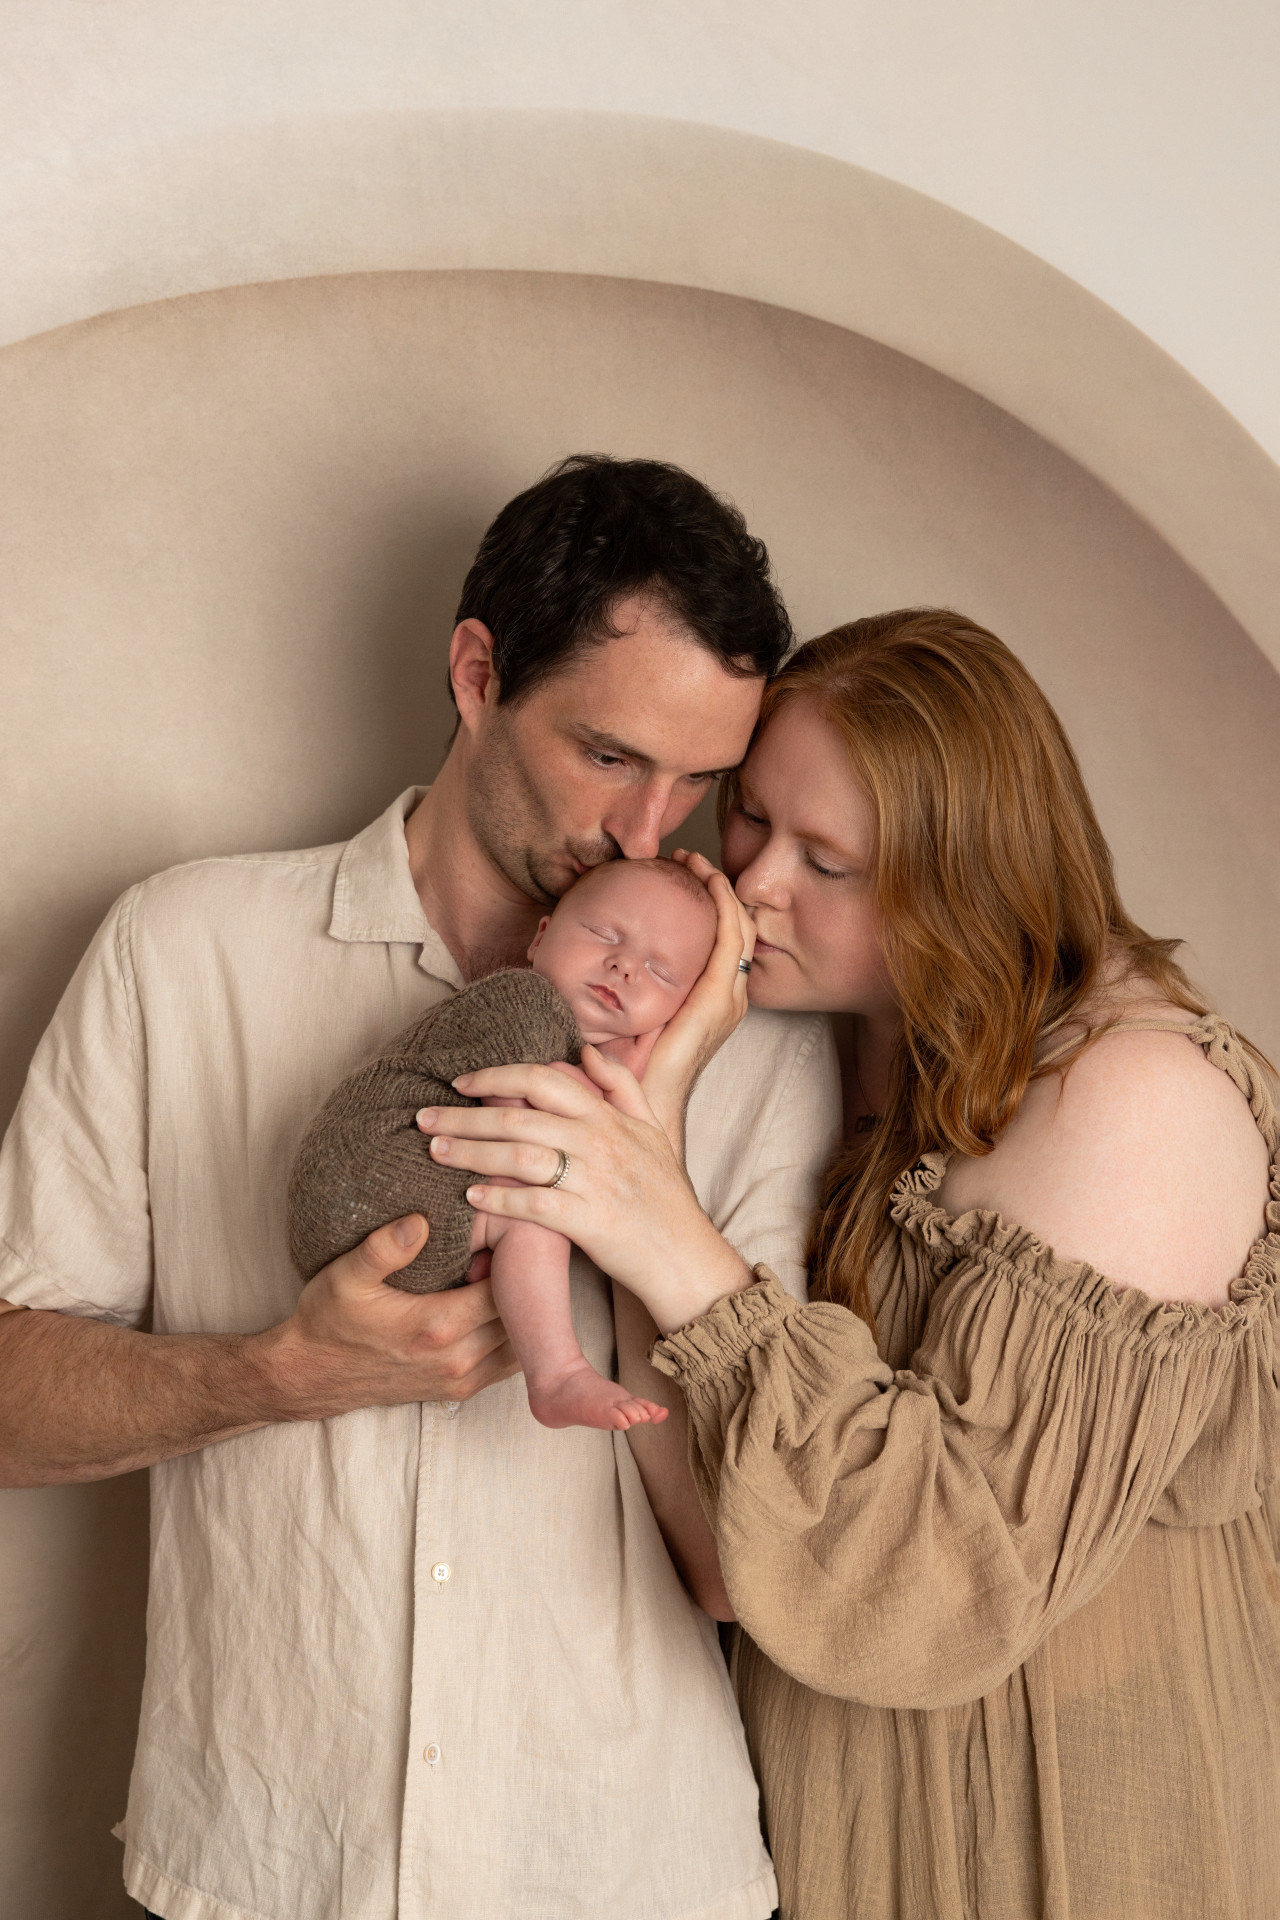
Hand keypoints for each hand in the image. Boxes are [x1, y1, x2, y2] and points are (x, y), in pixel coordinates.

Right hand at [259, 1215, 518, 1417]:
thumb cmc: (327, 1321)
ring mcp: (460, 1380)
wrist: (308, 1376)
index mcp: (436, 1326)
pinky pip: (508, 1365)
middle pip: (524, 1317)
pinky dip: (517, 1338)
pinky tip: (502, 1309)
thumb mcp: (345, 1276)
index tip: (509, 1233)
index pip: (506, 1289)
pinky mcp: (458, 1391)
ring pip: (523, 1345)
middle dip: (527, 1283)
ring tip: (513, 1278)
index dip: (515, 1258)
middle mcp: (456, 1359)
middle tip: (520, 1250)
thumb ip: (383, 1247)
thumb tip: (420, 1220)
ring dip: (526, 1313)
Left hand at [418, 1057, 752, 1332]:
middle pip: (519, 1117)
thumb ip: (621, 1086)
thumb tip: (584, 1051)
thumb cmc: (664, 1195)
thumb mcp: (652, 1130)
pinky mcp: (588, 1221)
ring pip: (518, 1156)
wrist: (684, 1255)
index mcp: (607, 1117)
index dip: (497, 1076)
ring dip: (470, 1152)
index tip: (461, 1083)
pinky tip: (470, 1196)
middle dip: (465, 1116)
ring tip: (436, 1152)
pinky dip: (499, 1199)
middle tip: (425, 1118)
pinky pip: (533, 1205)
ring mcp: (593, 1180)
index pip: (544, 1080)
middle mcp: (598, 1141)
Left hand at [642, 850, 755, 1145]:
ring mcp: (728, 999)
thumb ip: (630, 988)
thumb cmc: (629, 1070)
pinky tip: (707, 881)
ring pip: (740, 928)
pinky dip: (723, 905)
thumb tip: (599, 953)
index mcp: (713, 1003)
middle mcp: (729, 998)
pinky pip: (730, 939)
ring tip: (695, 862)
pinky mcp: (717, 998)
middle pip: (739, 928)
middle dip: (718, 888)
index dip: (712, 903)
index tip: (684, 874)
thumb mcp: (633, 1016)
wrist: (641, 1103)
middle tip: (690, 859)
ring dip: (720, 889)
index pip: (725, 940)